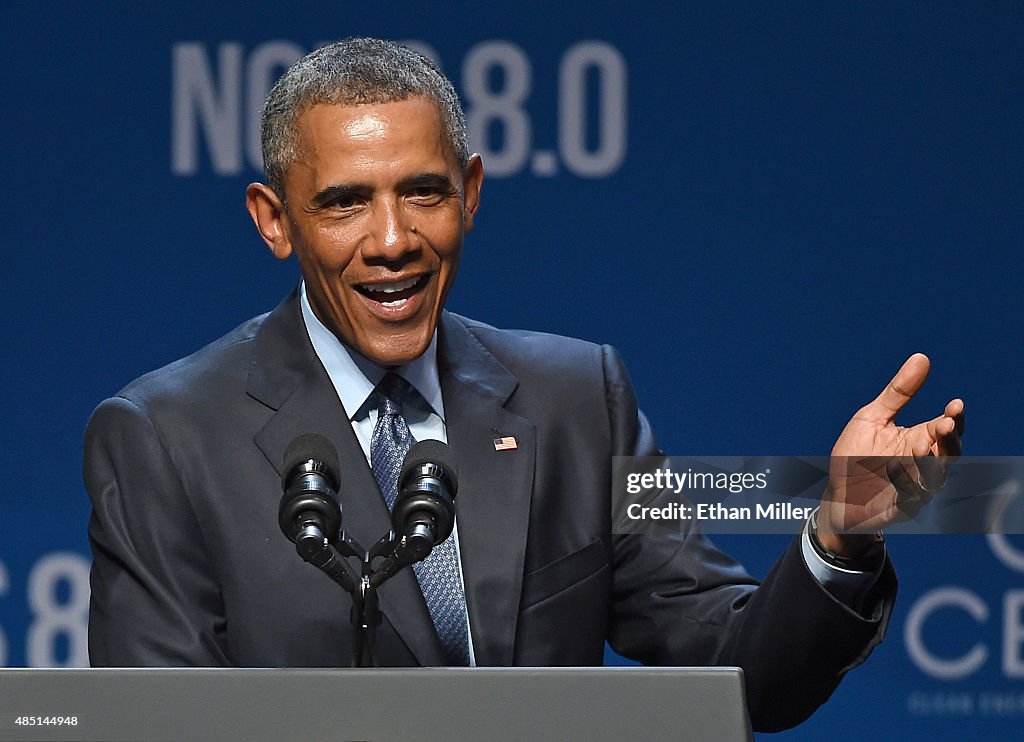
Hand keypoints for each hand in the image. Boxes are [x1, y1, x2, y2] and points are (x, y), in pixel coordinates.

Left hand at [818, 353, 964, 555]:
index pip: (946, 428)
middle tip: (944, 424)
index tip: (955, 404)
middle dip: (949, 439)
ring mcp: (915, 488)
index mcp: (920, 439)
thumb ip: (898, 393)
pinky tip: (895, 469)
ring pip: (934, 477)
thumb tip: (922, 358)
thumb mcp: (872, 418)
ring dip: (930, 462)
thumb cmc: (855, 456)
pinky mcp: (901, 507)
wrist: (835, 495)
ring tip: (920, 444)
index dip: (954, 418)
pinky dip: (905, 485)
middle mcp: (923, 464)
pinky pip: (910, 498)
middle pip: (949, 453)